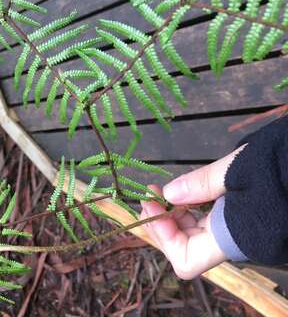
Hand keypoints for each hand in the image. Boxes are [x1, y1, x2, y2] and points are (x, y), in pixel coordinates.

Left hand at [140, 146, 244, 278]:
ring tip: (163, 190)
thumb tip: (170, 194)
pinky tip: (186, 191)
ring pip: (197, 234)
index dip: (163, 237)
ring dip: (176, 215)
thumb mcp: (238, 167)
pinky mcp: (243, 220)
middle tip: (151, 193)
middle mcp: (236, 241)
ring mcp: (240, 232)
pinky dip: (193, 209)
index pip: (186, 261)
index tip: (151, 206)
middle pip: (186, 247)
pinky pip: (210, 223)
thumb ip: (201, 183)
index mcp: (235, 237)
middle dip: (164, 222)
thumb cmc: (283, 164)